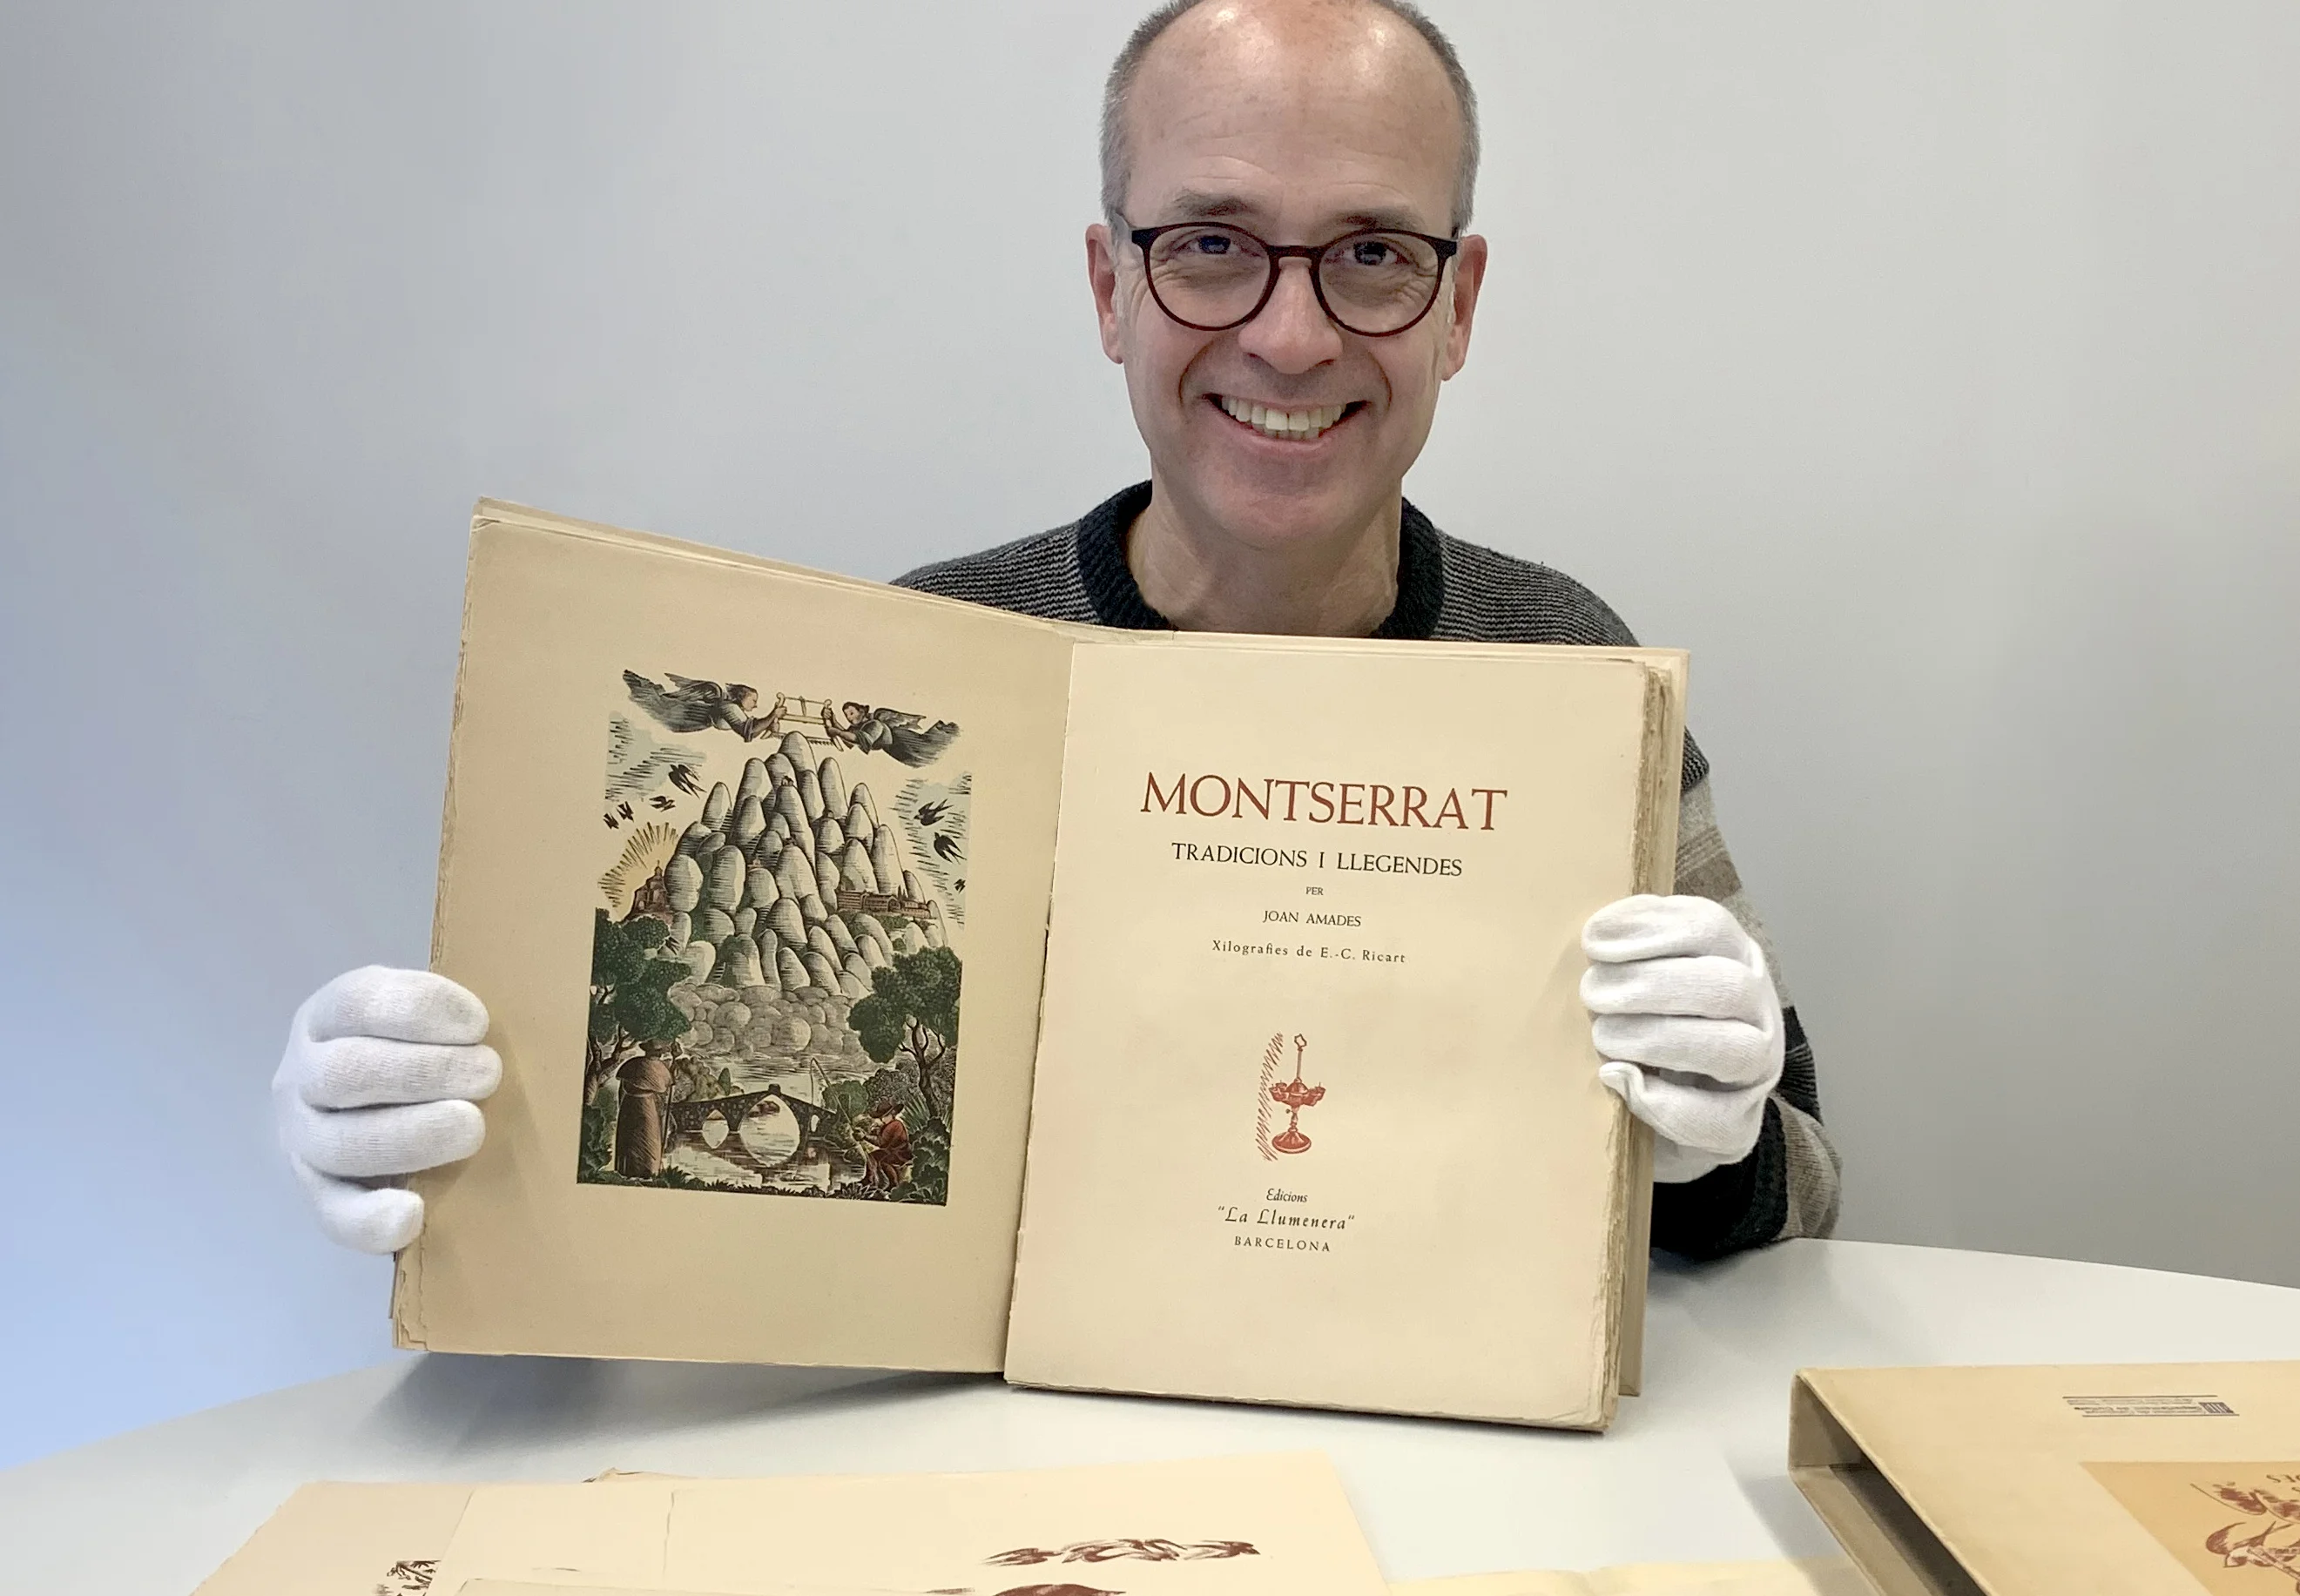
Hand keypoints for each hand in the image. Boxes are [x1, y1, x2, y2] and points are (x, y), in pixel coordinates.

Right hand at [272, 967, 500, 1253]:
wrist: (362, 1100)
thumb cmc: (416, 1047)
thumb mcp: (421, 1017)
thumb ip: (450, 1018)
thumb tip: (500, 1033)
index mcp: (327, 1016)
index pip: (359, 1002)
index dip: (418, 1009)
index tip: (478, 1025)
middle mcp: (302, 1074)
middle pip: (347, 1073)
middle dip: (425, 1073)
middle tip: (488, 1075)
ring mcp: (301, 1136)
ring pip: (341, 1143)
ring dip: (412, 1135)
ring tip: (472, 1127)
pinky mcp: (316, 1191)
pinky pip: (333, 1213)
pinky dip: (370, 1219)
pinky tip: (412, 1214)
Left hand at [1581, 895, 1783, 1183]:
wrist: (1675, 1107)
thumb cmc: (1644, 1022)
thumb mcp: (1637, 977)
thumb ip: (1622, 958)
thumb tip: (1596, 953)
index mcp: (1730, 956)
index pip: (1708, 927)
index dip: (1651, 929)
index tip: (1594, 943)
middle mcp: (1756, 1007)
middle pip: (1725, 986)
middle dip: (1650, 987)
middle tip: (1593, 995)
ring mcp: (1758, 1067)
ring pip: (1736, 1050)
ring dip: (1660, 1041)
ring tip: (1604, 1037)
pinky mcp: (1742, 1123)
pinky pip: (1716, 1118)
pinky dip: (1664, 1103)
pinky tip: (1623, 1083)